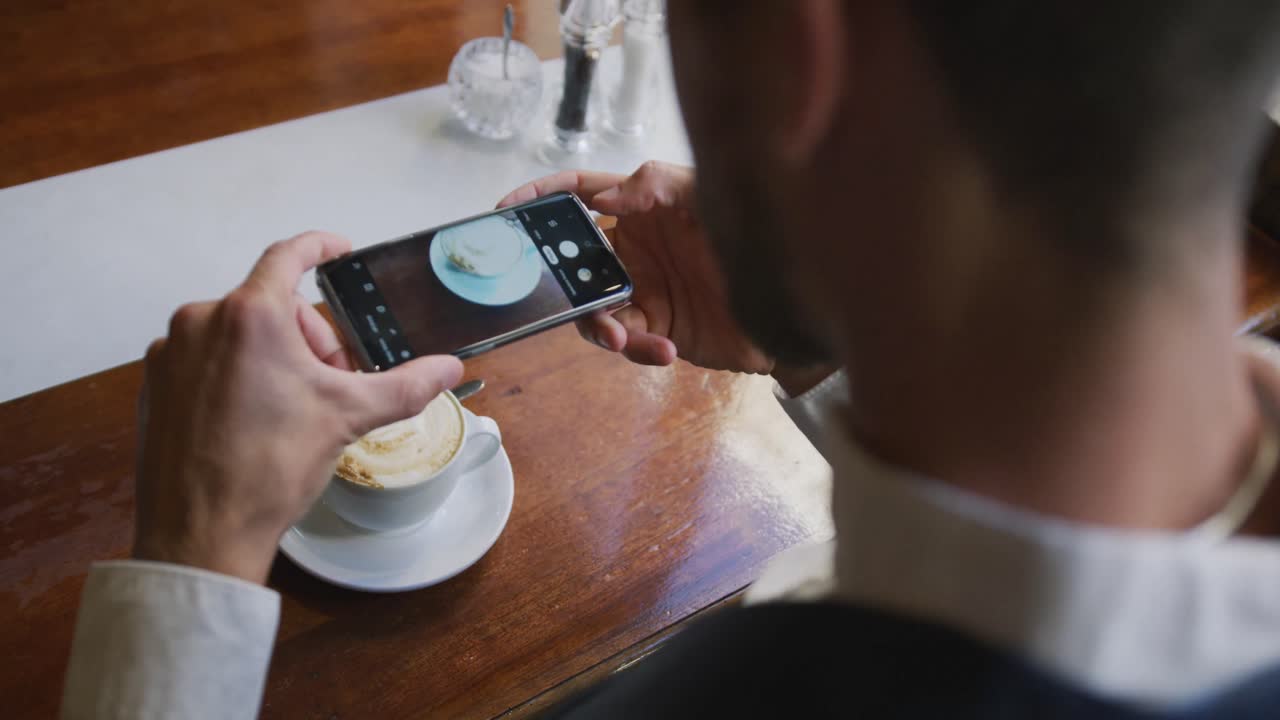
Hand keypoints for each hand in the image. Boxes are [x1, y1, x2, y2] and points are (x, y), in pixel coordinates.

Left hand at [133, 232, 462, 583]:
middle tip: (330, 383)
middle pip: (271, 305)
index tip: (337, 250)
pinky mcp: (154, 384)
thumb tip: (448, 369)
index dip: (319, 247)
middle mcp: (200, 321)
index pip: (289, 256)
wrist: (202, 532)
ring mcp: (171, 353)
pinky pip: (205, 360)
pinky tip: (253, 420)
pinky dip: (236, 376)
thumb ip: (405, 385)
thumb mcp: (348, 417)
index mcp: (249, 315)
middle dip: (309, 337)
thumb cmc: (268, 469)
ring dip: (273, 357)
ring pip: (238, 333)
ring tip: (292, 408)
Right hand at [498, 162, 773, 373]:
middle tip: (555, 296)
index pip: (578, 195)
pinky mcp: (656, 328)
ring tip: (624, 337)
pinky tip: (664, 350)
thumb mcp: (708, 196)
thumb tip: (602, 201)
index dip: (540, 199)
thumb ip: (655, 186)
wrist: (795, 304)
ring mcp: (642, 289)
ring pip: (592, 309)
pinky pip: (627, 340)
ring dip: (599, 325)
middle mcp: (633, 248)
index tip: (506, 211)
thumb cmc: (756, 236)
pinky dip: (638, 349)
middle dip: (557, 280)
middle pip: (572, 260)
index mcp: (639, 206)